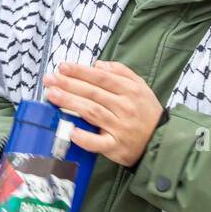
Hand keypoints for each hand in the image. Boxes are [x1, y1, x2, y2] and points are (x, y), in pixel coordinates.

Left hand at [42, 60, 162, 167]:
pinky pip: (98, 142)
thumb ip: (120, 72)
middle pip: (93, 93)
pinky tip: (70, 130)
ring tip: (52, 95)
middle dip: (69, 84)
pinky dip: (84, 137)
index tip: (62, 67)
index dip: (81, 71)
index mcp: (130, 90)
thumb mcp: (140, 86)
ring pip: (92, 112)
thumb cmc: (146, 111)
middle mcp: (125, 107)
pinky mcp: (116, 146)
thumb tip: (97, 65)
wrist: (161, 140)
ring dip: (70, 103)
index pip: (101, 78)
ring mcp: (120, 127)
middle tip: (49, 80)